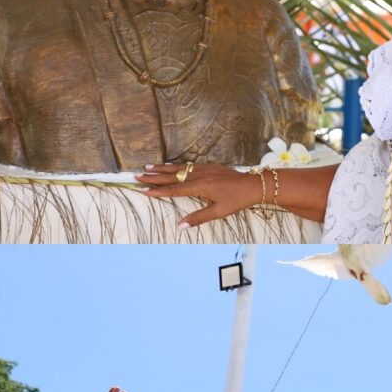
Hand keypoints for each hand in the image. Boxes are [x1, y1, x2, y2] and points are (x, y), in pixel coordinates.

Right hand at [138, 163, 261, 228]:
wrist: (253, 185)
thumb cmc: (237, 200)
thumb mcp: (218, 212)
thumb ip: (198, 218)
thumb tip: (180, 226)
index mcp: (199, 187)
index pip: (173, 189)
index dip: (157, 191)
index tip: (144, 190)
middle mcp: (199, 175)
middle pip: (172, 176)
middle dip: (154, 176)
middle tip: (138, 176)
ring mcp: (204, 169)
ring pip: (179, 168)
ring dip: (163, 168)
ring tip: (149, 167)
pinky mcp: (209, 166)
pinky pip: (188, 165)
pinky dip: (176, 166)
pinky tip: (172, 166)